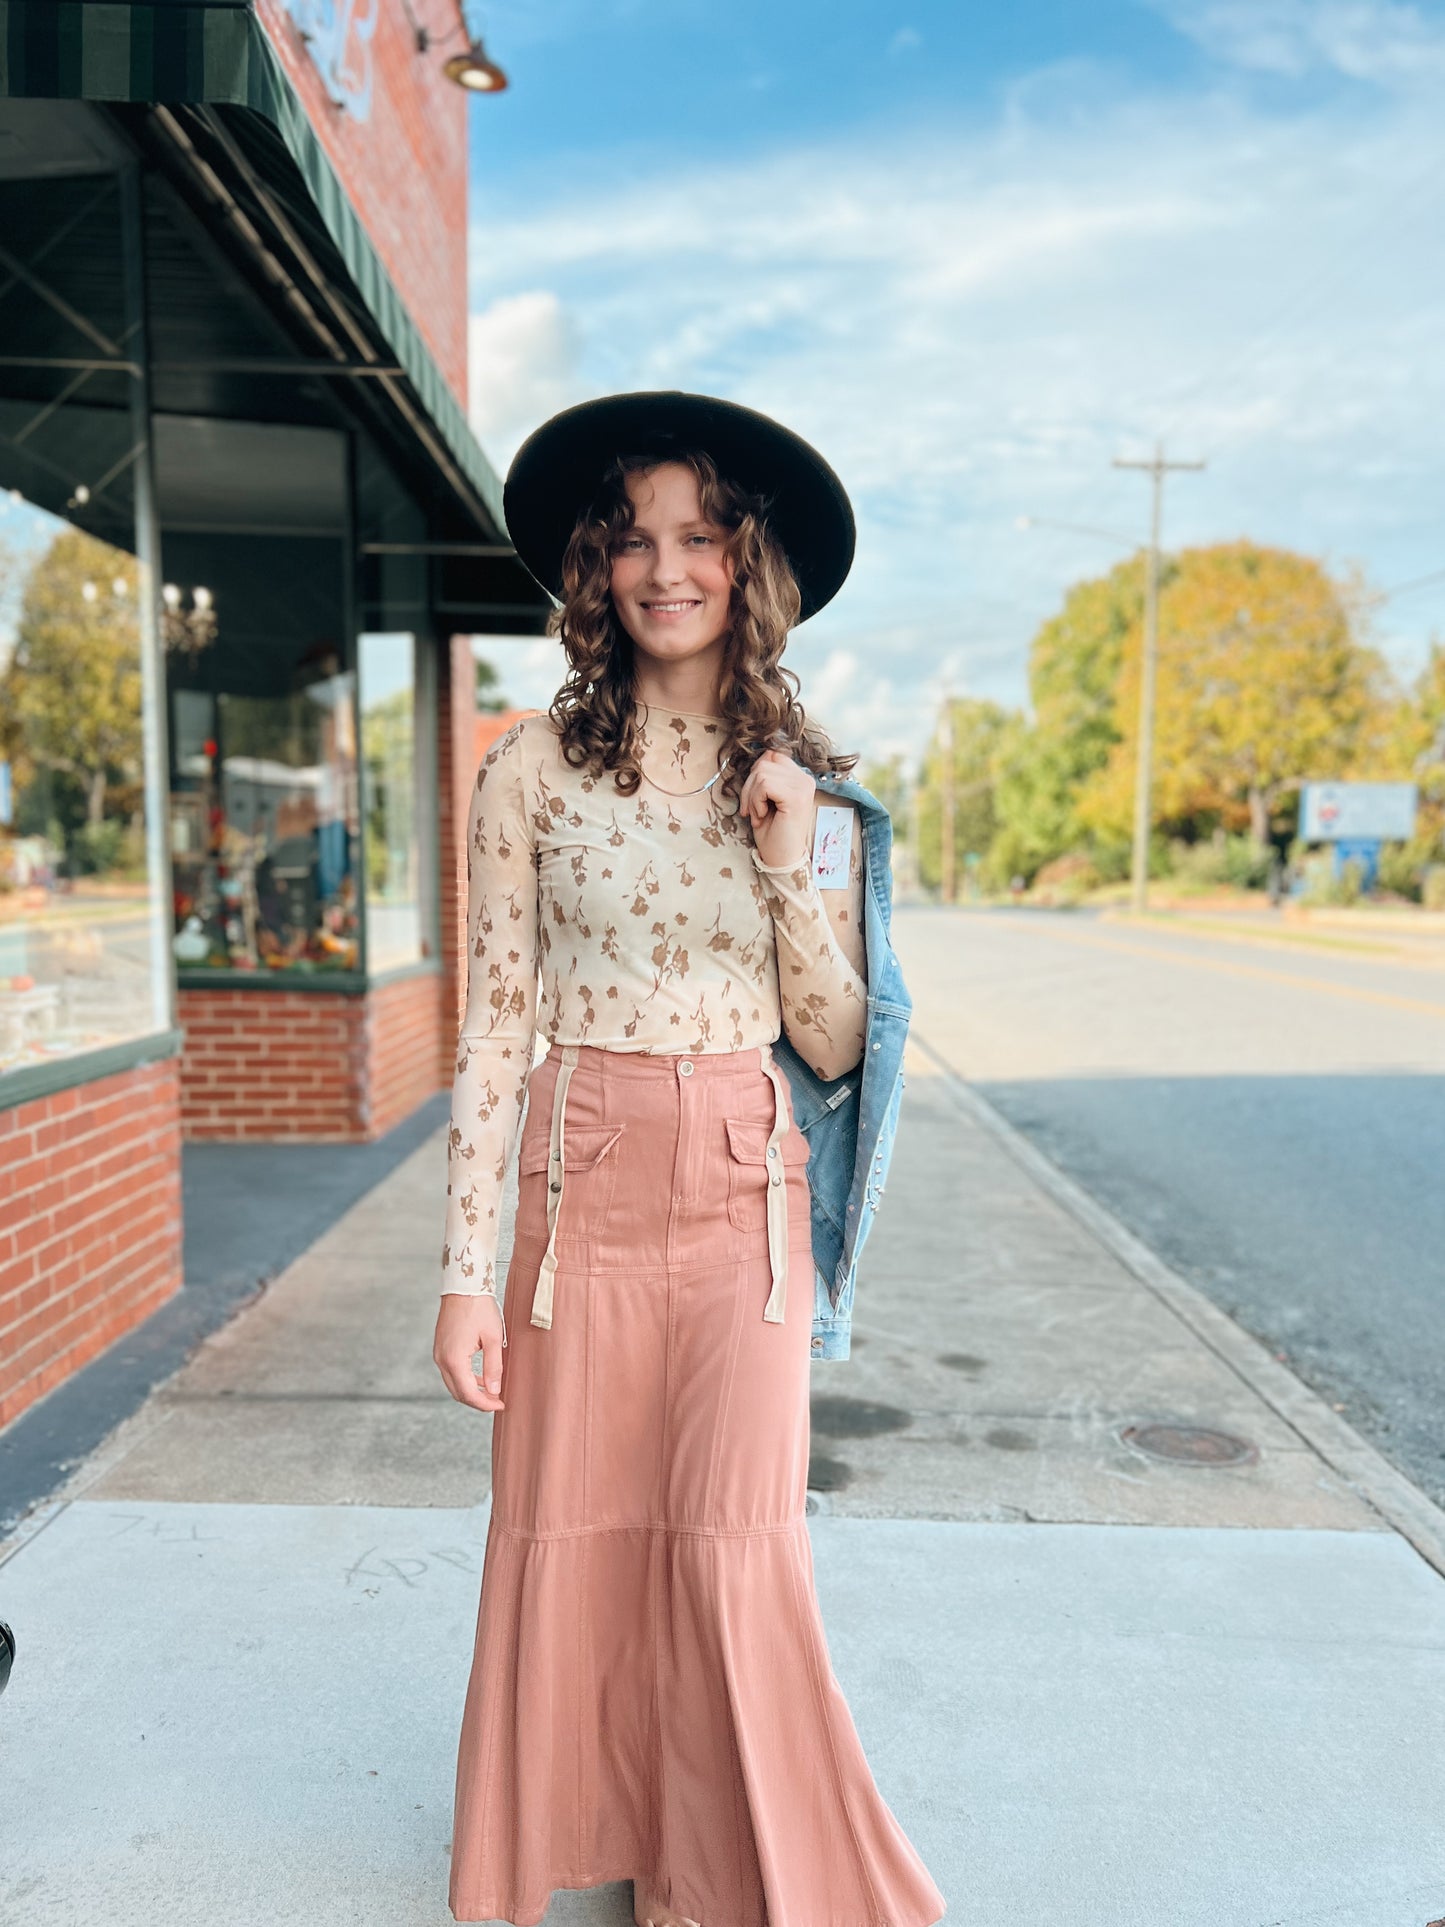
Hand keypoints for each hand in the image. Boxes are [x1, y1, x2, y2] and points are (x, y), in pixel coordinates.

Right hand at [434, 1292, 506, 1411]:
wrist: (463, 1285)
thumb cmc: (479, 1307)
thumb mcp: (492, 1338)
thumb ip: (494, 1367)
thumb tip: (494, 1391)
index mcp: (454, 1360)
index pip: (468, 1394)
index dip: (485, 1404)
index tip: (501, 1404)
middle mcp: (442, 1359)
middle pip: (458, 1392)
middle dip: (478, 1401)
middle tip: (497, 1401)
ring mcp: (439, 1354)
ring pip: (453, 1383)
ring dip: (471, 1390)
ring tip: (492, 1391)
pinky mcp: (441, 1348)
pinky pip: (451, 1371)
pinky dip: (465, 1378)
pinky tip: (481, 1376)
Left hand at [738, 749, 814, 869]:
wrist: (782, 859)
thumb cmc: (772, 832)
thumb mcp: (766, 797)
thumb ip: (766, 776)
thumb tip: (756, 759)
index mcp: (800, 777)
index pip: (771, 756)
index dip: (755, 774)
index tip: (753, 798)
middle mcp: (805, 779)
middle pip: (764, 762)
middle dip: (750, 787)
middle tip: (752, 811)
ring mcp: (803, 787)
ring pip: (761, 773)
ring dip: (752, 797)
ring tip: (758, 815)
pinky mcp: (796, 797)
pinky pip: (764, 785)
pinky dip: (755, 801)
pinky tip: (762, 816)